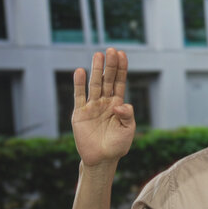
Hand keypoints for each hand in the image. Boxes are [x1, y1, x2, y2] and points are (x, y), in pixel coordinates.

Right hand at [72, 48, 134, 166]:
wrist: (102, 159)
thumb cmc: (118, 145)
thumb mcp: (128, 130)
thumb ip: (127, 115)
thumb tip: (119, 104)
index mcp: (118, 105)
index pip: (119, 82)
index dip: (121, 69)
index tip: (122, 54)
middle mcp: (105, 103)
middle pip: (107, 80)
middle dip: (110, 66)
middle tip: (111, 50)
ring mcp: (92, 107)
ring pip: (94, 84)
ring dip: (96, 70)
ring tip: (98, 55)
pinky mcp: (80, 113)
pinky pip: (79, 96)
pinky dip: (79, 84)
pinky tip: (79, 72)